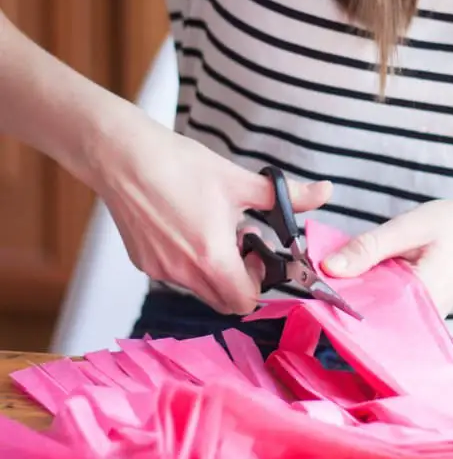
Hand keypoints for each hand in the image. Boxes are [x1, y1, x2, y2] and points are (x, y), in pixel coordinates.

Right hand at [90, 107, 331, 314]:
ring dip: (212, 267)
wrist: (122, 156)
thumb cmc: (180, 165)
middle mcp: (183, 273)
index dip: (259, 283)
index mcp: (212, 258)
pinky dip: (187, 258)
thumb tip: (325, 191)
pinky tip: (184, 223)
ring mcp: (159, 270)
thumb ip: (286, 196)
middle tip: (239, 241)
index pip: (245, 302)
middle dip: (237, 278)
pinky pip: (174, 273)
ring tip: (210, 226)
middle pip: (222, 299)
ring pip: (197, 286)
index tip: (258, 252)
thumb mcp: (239, 180)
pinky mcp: (142, 261)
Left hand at [320, 200, 452, 316]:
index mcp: (421, 298)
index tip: (308, 291)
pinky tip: (355, 278)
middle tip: (311, 281)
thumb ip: (369, 247)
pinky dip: (368, 291)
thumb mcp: (410, 227)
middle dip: (338, 299)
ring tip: (329, 278)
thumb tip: (327, 267)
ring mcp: (419, 318)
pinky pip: (384, 306)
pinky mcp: (416, 311)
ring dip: (352, 294)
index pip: (366, 313)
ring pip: (373, 311)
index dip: (334, 304)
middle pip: (367, 316)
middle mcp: (421, 318)